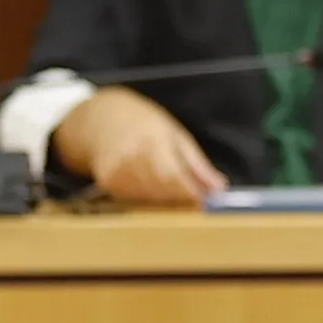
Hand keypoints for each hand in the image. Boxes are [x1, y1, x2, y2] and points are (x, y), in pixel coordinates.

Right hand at [54, 87, 227, 206]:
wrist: (102, 119)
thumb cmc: (144, 124)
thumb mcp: (176, 136)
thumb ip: (198, 165)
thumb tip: (220, 189)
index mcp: (152, 141)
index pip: (174, 177)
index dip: (191, 194)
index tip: (204, 203)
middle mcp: (131, 158)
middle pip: (162, 192)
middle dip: (181, 201)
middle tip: (194, 203)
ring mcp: (116, 172)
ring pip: (149, 200)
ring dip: (166, 203)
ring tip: (173, 193)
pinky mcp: (108, 184)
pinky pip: (134, 201)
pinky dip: (149, 201)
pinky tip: (152, 190)